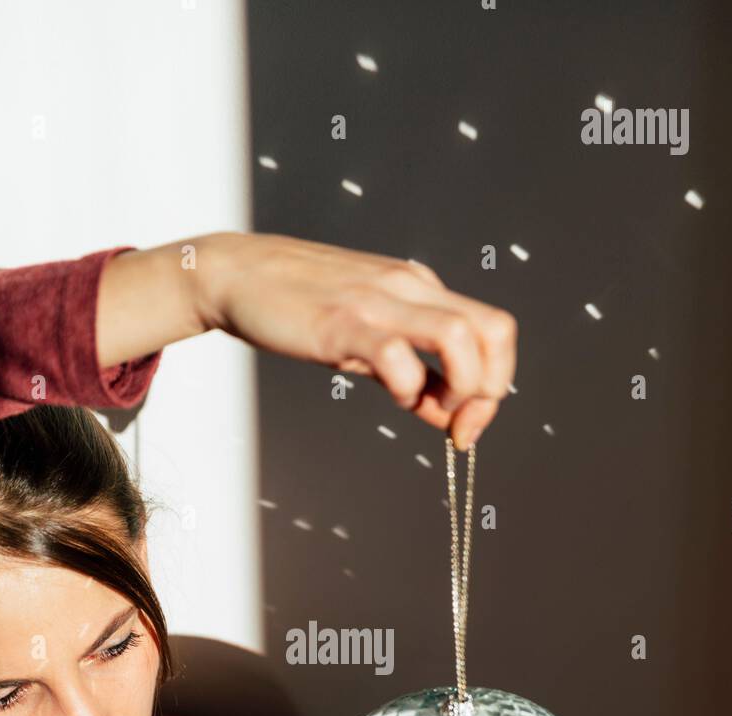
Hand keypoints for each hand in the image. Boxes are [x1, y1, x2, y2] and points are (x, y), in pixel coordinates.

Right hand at [191, 231, 516, 449]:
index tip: (466, 423)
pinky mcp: (342, 322)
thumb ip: (410, 370)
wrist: (237, 273)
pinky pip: (396, 355)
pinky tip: (391, 396)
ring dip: (459, 388)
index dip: (495, 383)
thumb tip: (445, 414)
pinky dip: (407, 388)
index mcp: (420, 288)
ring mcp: (377, 302)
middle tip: (460, 425)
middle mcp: (409, 288)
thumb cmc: (300, 307)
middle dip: (490, 390)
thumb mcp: (367, 336)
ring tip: (427, 409)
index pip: (492, 329)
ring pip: (458, 338)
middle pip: (493, 330)